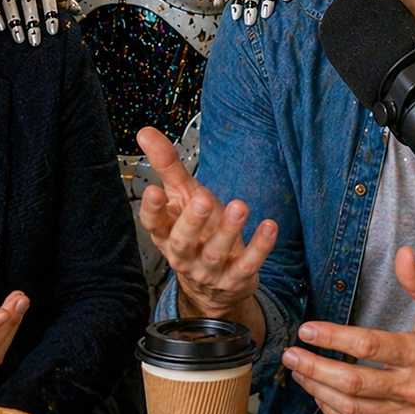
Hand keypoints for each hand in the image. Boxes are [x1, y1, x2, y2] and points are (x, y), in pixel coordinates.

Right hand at [136, 126, 276, 329]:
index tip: (153, 190)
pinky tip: (269, 226)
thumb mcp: (182, 195)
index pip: (154, 224)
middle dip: (192, 222)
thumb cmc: (197, 229)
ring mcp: (209, 271)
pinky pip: (247, 265)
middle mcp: (183, 255)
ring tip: (240, 207)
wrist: (213, 281)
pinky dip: (260, 247)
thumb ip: (166, 165)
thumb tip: (145, 132)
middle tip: (202, 200)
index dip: (152, 210)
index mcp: (166, 233)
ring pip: (216, 253)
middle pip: (182, 241)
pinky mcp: (235, 279)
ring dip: (228, 231)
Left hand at [281, 246, 414, 413]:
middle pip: (354, 382)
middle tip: (290, 354)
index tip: (307, 330)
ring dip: (319, 390)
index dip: (333, 338)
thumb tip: (403, 253)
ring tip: (298, 372)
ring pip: (353, 408)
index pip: (368, 346)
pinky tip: (319, 395)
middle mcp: (412, 387)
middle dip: (315, 368)